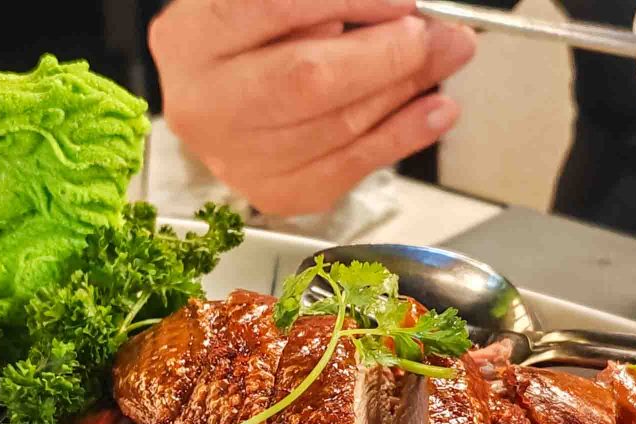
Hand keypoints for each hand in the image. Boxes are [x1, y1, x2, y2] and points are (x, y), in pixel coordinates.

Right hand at [149, 0, 476, 216]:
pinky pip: (350, 168)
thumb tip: (401, 11)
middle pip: (305, 80)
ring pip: (336, 127)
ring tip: (445, 57)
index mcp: (189, 39)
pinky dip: (402, 137)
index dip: (349, 4)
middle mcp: (203, 105)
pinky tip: (435, 112)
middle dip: (386, 55)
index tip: (404, 2)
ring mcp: (237, 159)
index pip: (272, 10)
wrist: (229, 90)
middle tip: (438, 33)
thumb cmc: (254, 36)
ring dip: (405, 91)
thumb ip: (330, 3)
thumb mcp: (275, 5)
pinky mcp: (276, 192)